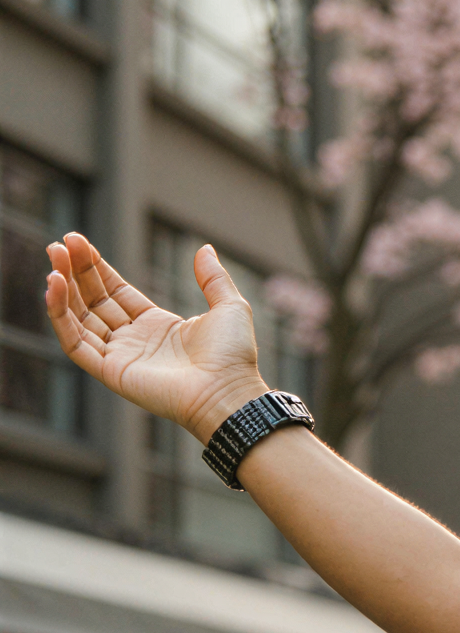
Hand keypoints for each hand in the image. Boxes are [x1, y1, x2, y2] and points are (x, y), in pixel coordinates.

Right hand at [44, 233, 269, 439]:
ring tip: (54, 257)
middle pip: (93, 300)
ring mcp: (120, 356)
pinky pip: (74, 342)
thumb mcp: (229, 306)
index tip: (78, 241)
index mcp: (157, 325)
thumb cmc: (233, 356)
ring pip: (78, 318)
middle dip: (74, 272)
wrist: (228, 391)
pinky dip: (60, 315)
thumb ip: (213, 278)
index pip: (115, 291)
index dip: (96, 267)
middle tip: (58, 244)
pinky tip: (54, 286)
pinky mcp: (109, 371)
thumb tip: (204, 248)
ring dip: (62, 289)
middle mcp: (134, 340)